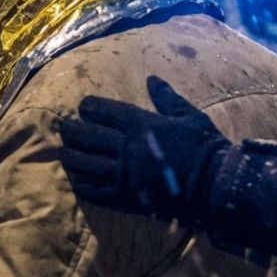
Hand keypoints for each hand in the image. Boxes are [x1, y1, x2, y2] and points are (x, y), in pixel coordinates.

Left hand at [59, 75, 228, 220]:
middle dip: (72, 131)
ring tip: (63, 153)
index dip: (90, 107)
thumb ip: (167, 98)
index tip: (83, 107)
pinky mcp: (125, 197)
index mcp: (141, 124)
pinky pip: (95, 190)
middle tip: (64, 129)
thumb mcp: (189, 116)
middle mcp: (127, 147)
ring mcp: (124, 174)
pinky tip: (74, 179)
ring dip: (71, 156)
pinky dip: (81, 184)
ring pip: (85, 163)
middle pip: (88, 136)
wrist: (214, 185)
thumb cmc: (204, 147)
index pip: (105, 111)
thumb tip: (152, 79)